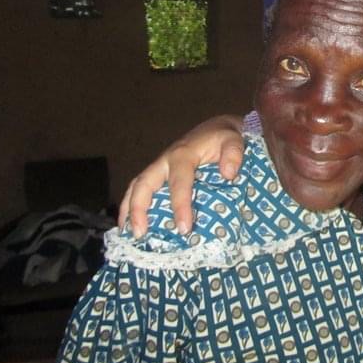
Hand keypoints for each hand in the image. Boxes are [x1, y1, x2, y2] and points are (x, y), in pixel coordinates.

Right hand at [119, 114, 244, 236]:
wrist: (219, 128)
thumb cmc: (225, 137)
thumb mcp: (234, 140)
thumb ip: (233, 153)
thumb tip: (228, 174)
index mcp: (183, 154)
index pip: (178, 182)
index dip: (179, 205)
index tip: (184, 228)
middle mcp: (166, 160)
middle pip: (144, 183)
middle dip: (138, 208)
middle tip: (140, 234)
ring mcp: (161, 166)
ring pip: (137, 186)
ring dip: (129, 209)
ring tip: (130, 234)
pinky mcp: (160, 173)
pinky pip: (141, 188)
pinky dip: (133, 205)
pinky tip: (132, 224)